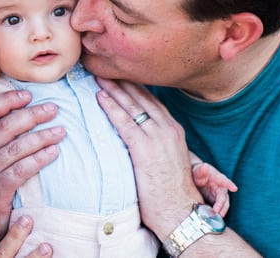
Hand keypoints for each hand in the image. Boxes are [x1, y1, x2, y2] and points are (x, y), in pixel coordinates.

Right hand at [0, 90, 63, 248]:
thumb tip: (20, 120)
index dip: (7, 101)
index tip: (27, 95)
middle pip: (3, 127)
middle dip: (31, 114)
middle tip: (52, 109)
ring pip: (15, 148)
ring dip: (41, 136)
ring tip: (60, 131)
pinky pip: (20, 170)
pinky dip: (39, 159)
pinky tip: (54, 153)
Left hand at [94, 78, 202, 236]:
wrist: (180, 211)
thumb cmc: (170, 191)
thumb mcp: (168, 159)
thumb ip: (155, 144)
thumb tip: (137, 137)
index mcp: (175, 130)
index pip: (152, 101)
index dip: (135, 87)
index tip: (120, 75)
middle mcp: (169, 129)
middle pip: (141, 98)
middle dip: (122, 82)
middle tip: (104, 69)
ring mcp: (158, 138)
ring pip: (132, 107)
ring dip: (113, 89)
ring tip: (98, 77)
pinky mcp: (145, 149)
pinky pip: (124, 122)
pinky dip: (111, 108)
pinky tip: (100, 97)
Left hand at [192, 162, 236, 216]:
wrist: (196, 178)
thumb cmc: (198, 172)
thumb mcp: (198, 170)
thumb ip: (201, 170)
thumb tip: (204, 166)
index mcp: (218, 178)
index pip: (224, 181)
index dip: (229, 184)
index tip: (234, 188)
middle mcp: (221, 188)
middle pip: (224, 197)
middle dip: (222, 205)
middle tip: (218, 212)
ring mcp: (219, 196)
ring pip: (223, 205)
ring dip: (221, 211)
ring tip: (217, 218)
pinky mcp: (215, 202)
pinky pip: (218, 208)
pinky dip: (217, 213)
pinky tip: (213, 219)